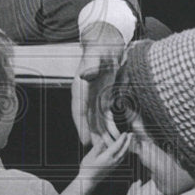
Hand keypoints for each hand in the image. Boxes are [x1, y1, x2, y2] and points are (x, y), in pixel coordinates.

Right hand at [72, 22, 125, 143]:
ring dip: (101, 133)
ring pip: (96, 119)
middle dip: (92, 135)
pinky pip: (106, 114)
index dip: (82, 125)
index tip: (85, 139)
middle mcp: (85, 96)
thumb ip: (91, 66)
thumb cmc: (99, 49)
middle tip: (97, 150)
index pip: (79, 110)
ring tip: (107, 147)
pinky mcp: (103, 97)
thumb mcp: (95, 56)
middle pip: (87, 119)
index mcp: (80, 88)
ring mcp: (94, 97)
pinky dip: (110, 124)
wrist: (106, 44)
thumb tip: (85, 75)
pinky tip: (114, 134)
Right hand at [79, 132, 131, 179]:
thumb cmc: (87, 168)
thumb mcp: (90, 156)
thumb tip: (103, 140)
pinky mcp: (113, 168)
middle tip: (132, 134)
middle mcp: (113, 161)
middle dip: (128, 141)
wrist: (88, 180)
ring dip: (128, 147)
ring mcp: (114, 165)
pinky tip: (124, 151)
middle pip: (123, 150)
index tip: (125, 133)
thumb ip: (97, 148)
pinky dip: (125, 153)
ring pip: (124, 155)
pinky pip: (122, 159)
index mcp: (107, 157)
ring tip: (130, 141)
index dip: (122, 139)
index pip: (117, 146)